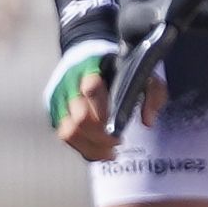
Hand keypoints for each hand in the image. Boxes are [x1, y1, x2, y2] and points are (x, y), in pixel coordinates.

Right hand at [45, 42, 162, 162]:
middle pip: (80, 117)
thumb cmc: (117, 69)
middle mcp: (70, 84)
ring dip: (90, 147)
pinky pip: (64, 135)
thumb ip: (153, 93)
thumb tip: (148, 121)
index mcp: (91, 68)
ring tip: (109, 152)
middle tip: (117, 142)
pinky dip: (81, 147)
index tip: (119, 127)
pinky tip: (98, 150)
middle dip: (101, 136)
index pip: (92, 89)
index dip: (104, 112)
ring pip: (68, 131)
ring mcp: (59, 98)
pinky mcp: (54, 111)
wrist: (85, 54)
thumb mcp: (141, 73)